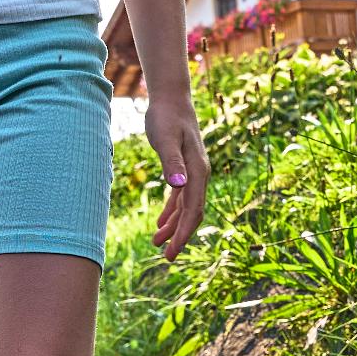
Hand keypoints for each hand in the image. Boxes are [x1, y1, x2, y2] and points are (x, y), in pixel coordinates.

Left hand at [144, 92, 208, 260]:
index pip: (193, 209)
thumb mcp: (166, 139)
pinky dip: (172, 211)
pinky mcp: (184, 168)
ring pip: (186, 207)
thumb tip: (178, 186)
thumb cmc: (166, 117)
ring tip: (157, 244)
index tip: (172, 251)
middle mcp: (199, 174)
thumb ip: (172, 162)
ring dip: (173, 226)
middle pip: (193, 213)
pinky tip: (161, 223)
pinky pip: (181, 197)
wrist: (171, 98)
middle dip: (180, 236)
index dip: (184, 233)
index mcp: (198, 171)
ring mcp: (193, 172)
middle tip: (166, 257)